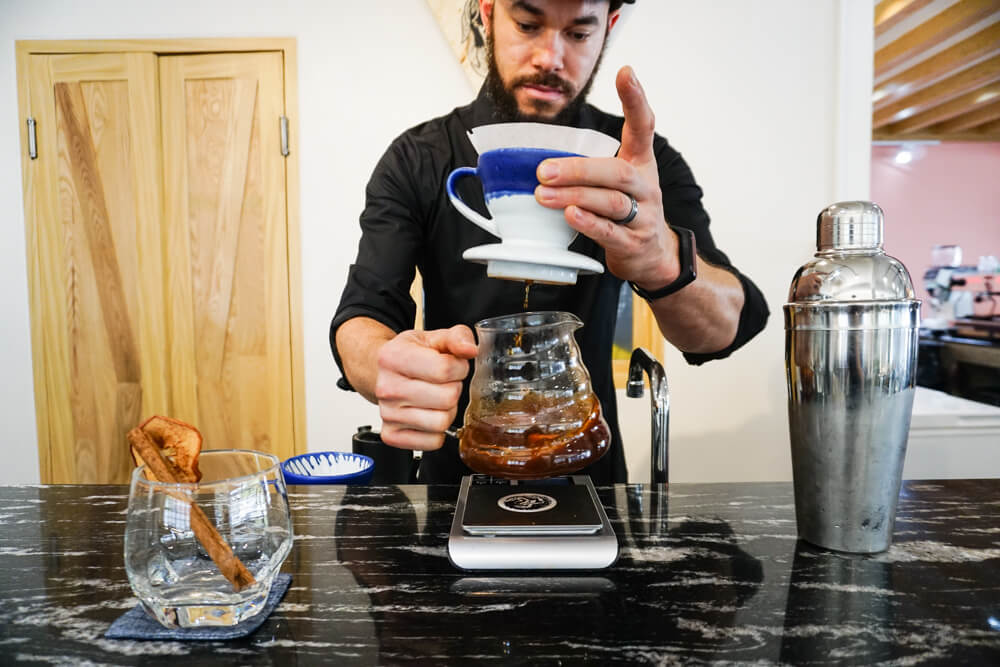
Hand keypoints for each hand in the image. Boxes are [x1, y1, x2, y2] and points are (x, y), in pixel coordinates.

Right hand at [374, 325, 476, 450]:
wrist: (383, 372)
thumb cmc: (410, 355)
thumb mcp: (433, 338)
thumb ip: (457, 337)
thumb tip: (470, 349)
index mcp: (394, 358)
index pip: (444, 370)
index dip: (459, 368)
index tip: (454, 366)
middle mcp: (387, 388)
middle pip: (446, 398)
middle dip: (454, 389)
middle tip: (444, 383)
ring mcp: (387, 414)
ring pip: (441, 422)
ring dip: (448, 411)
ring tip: (437, 399)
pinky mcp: (391, 435)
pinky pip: (432, 442)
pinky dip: (438, 432)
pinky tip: (429, 415)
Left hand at [534, 66, 679, 290]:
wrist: (654, 258)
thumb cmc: (627, 213)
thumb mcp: (618, 183)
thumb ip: (591, 166)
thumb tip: (540, 158)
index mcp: (641, 164)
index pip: (642, 126)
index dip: (635, 99)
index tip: (625, 72)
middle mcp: (645, 186)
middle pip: (616, 172)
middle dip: (577, 170)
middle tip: (544, 170)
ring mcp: (643, 216)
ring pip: (610, 202)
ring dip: (573, 196)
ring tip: (543, 194)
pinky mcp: (633, 244)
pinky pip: (610, 231)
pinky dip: (588, 223)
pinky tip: (570, 216)